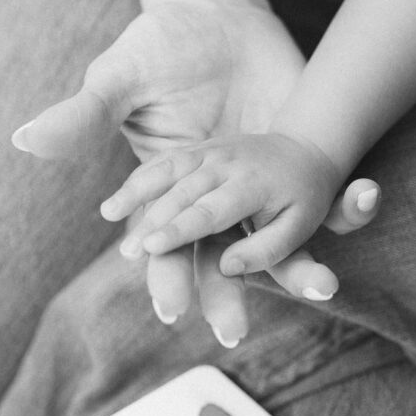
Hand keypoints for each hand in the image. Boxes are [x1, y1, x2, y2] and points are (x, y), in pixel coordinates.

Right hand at [11, 0, 379, 342]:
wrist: (213, 11)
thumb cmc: (156, 46)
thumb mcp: (118, 79)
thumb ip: (82, 115)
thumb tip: (25, 142)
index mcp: (170, 196)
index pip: (164, 250)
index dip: (166, 279)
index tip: (173, 311)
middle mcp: (217, 203)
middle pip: (222, 261)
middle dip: (229, 296)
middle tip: (236, 333)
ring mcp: (261, 188)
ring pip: (280, 239)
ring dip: (300, 264)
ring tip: (325, 285)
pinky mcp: (298, 162)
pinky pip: (325, 194)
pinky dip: (347, 203)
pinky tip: (364, 202)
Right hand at [101, 131, 340, 275]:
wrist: (305, 148)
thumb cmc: (305, 197)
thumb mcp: (299, 226)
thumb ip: (267, 250)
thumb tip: (228, 267)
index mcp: (252, 185)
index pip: (210, 212)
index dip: (179, 229)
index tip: (151, 247)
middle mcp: (225, 165)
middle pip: (181, 196)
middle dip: (152, 222)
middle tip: (128, 253)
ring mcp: (209, 155)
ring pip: (166, 173)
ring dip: (136, 194)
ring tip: (110, 217)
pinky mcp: (197, 152)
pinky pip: (164, 162)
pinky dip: (139, 179)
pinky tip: (114, 205)